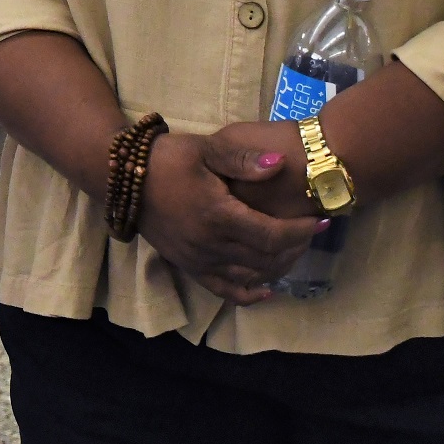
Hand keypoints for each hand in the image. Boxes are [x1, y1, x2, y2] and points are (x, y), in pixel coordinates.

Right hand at [135, 131, 325, 305]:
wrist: (122, 177)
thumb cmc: (168, 158)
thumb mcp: (206, 149)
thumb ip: (244, 160)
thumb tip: (281, 164)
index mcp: (217, 215)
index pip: (271, 235)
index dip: (300, 232)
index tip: (320, 220)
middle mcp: (210, 245)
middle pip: (266, 259)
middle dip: (295, 248)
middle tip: (312, 231)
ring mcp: (198, 260)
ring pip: (249, 277)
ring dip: (277, 268)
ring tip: (295, 250)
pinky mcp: (188, 266)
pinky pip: (224, 290)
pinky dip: (248, 294)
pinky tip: (267, 289)